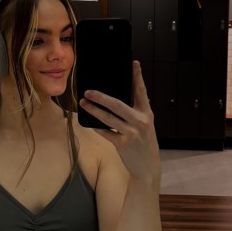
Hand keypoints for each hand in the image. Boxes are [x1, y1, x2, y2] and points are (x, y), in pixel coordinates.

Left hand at [79, 61, 160, 185]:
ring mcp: (131, 133)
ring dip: (94, 110)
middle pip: (117, 104)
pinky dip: (97, 127)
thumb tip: (116, 101)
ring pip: (108, 118)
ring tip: (83, 103)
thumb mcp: (145, 126)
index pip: (141, 92)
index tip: (133, 63)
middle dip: (101, 97)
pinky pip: (105, 132)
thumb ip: (135, 113)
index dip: (137, 77)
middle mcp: (140, 121)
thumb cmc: (144, 144)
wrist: (148, 167)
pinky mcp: (122, 144)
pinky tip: (89, 123)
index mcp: (147, 114)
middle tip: (88, 91)